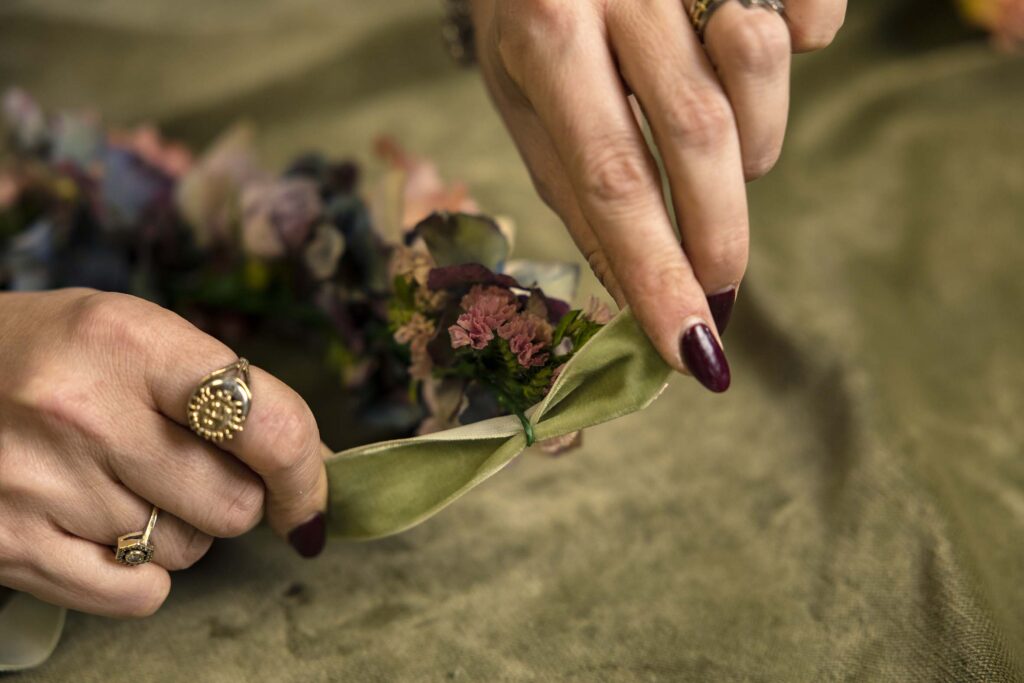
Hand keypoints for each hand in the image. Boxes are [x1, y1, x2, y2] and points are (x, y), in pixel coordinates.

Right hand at [0, 289, 328, 616]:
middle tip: (189, 468)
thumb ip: (225, 390)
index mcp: (129, 342)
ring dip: (177, 528)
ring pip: (186, 552)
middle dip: (232, 497)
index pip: (269, 425)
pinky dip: (138, 573)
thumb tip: (316, 465)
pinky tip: (102, 525)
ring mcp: (39, 484)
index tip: (310, 501)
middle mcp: (83, 411)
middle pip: (234, 506)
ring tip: (123, 481)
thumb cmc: (53, 353)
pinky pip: (137, 596)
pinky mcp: (8, 544)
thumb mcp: (134, 335)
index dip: (308, 475)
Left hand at [471, 0, 844, 390]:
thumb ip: (577, 187)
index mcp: (544, 31)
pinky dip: (799, 49)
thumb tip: (637, 295)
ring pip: (760, 68)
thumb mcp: (521, 96)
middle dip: (720, 229)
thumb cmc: (526, 10)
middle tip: (720, 279)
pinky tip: (744, 55)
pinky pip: (814, 14)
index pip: (613, 178)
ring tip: (719, 147)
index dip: (657, 273)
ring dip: (755, 142)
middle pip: (699, 132)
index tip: (692, 349)